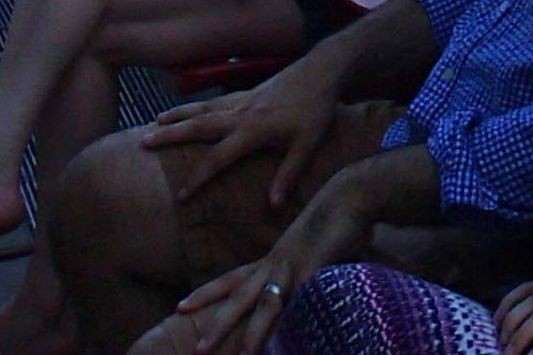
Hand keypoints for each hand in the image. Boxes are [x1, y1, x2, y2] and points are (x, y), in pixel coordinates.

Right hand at [144, 57, 335, 210]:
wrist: (323, 69)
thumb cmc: (317, 109)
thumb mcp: (308, 144)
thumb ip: (288, 175)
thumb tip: (272, 207)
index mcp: (255, 129)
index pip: (220, 157)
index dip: (199, 178)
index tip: (180, 196)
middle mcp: (242, 112)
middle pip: (200, 125)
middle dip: (171, 135)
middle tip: (144, 143)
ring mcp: (243, 99)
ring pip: (203, 109)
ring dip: (178, 116)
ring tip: (154, 122)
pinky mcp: (247, 91)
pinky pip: (214, 101)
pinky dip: (196, 106)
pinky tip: (187, 111)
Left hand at [172, 226, 328, 354]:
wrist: (352, 194)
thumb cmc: (331, 219)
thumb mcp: (306, 247)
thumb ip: (297, 270)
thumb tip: (291, 290)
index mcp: (271, 258)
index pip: (231, 279)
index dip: (206, 293)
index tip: (180, 306)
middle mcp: (276, 263)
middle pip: (241, 297)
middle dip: (218, 324)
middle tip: (197, 350)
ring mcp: (296, 266)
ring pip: (268, 304)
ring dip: (255, 333)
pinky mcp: (317, 268)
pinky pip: (303, 300)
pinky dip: (296, 319)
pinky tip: (288, 340)